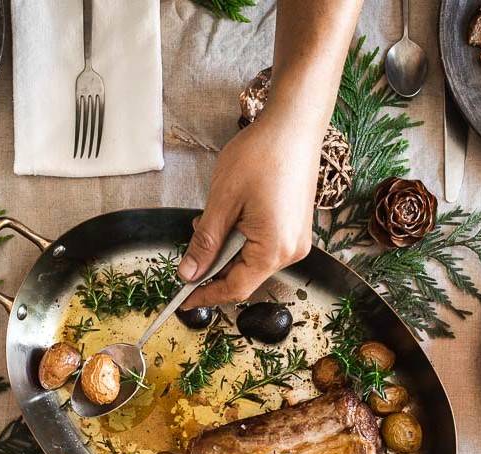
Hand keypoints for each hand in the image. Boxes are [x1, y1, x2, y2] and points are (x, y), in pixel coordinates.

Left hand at [178, 113, 320, 308]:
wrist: (294, 125)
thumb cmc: (260, 156)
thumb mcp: (223, 201)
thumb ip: (205, 242)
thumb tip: (189, 274)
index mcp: (274, 250)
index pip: (235, 287)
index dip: (206, 295)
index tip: (183, 299)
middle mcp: (291, 252)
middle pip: (246, 277)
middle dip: (215, 270)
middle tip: (189, 253)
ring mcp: (297, 241)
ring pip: (254, 262)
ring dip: (228, 252)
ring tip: (209, 224)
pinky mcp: (297, 229)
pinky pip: (265, 247)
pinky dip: (243, 242)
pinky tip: (231, 219)